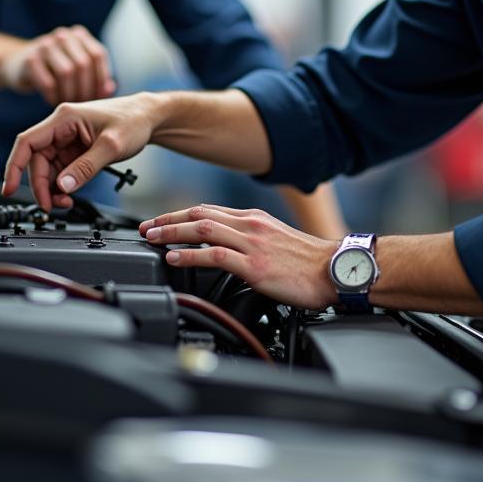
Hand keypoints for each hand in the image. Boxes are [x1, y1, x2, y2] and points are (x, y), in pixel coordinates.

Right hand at [0, 25, 115, 104]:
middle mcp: (62, 36)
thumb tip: (110, 88)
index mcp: (78, 35)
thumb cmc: (53, 70)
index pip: (97, 54)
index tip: (98, 97)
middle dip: (85, 89)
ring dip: (70, 94)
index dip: (100, 78)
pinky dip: (54, 96)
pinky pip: (48, 83)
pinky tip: (53, 102)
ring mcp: (44, 45)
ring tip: (68, 103)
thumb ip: (95, 76)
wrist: (16, 65)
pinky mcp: (29, 60)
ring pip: (66, 72)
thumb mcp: (76, 69)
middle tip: (82, 104)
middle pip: (83, 64)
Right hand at [2, 95, 156, 206]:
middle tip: (53, 207)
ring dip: (51, 189)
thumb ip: (86, 167)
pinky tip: (71, 195)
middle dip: (41, 186)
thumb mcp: (111, 146)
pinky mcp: (75, 149)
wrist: (149, 117)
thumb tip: (63, 186)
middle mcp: (61, 127)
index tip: (9, 189)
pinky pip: (60, 170)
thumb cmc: (133, 120)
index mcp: (64, 118)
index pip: (27, 142)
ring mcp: (67, 139)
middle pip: (36, 161)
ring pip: (47, 168)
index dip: (14, 167)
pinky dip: (62, 185)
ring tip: (66, 203)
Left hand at [141, 204, 338, 309]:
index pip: (207, 211)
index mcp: (253, 219)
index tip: (159, 221)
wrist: (336, 270)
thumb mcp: (275, 241)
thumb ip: (249, 241)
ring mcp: (252, 244)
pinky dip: (190, 255)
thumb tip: (224, 249)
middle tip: (146, 228)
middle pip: (199, 215)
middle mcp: (250, 226)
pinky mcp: (255, 266)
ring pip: (202, 230)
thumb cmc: (309, 262)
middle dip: (167, 220)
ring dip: (172, 233)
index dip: (178, 215)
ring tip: (153, 239)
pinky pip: (215, 256)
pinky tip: (174, 258)